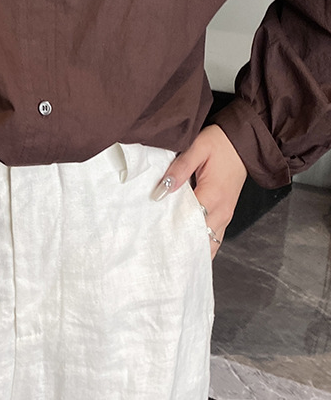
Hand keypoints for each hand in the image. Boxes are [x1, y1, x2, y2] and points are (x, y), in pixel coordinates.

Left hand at [154, 125, 247, 258]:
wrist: (246, 142)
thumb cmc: (222, 143)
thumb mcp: (198, 147)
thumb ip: (179, 169)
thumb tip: (163, 189)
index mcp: (213, 195)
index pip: (188, 222)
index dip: (170, 230)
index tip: (154, 238)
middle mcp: (222, 211)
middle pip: (198, 238)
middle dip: (179, 245)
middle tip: (157, 252)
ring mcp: (226, 215)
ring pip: (209, 244)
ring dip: (191, 249)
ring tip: (170, 256)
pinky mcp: (226, 216)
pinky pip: (215, 238)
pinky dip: (202, 246)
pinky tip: (187, 250)